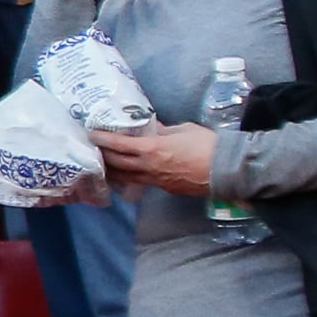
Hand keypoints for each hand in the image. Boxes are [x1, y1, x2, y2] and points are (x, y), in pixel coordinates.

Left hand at [94, 123, 217, 196]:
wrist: (225, 170)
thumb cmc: (206, 145)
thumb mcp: (184, 130)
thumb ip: (164, 130)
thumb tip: (153, 128)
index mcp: (151, 148)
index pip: (119, 144)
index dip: (103, 139)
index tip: (91, 134)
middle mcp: (148, 166)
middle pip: (117, 163)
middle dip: (103, 156)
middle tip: (93, 149)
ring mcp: (155, 180)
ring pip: (126, 177)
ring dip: (112, 171)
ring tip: (103, 164)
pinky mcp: (164, 188)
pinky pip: (140, 183)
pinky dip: (129, 178)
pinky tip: (126, 174)